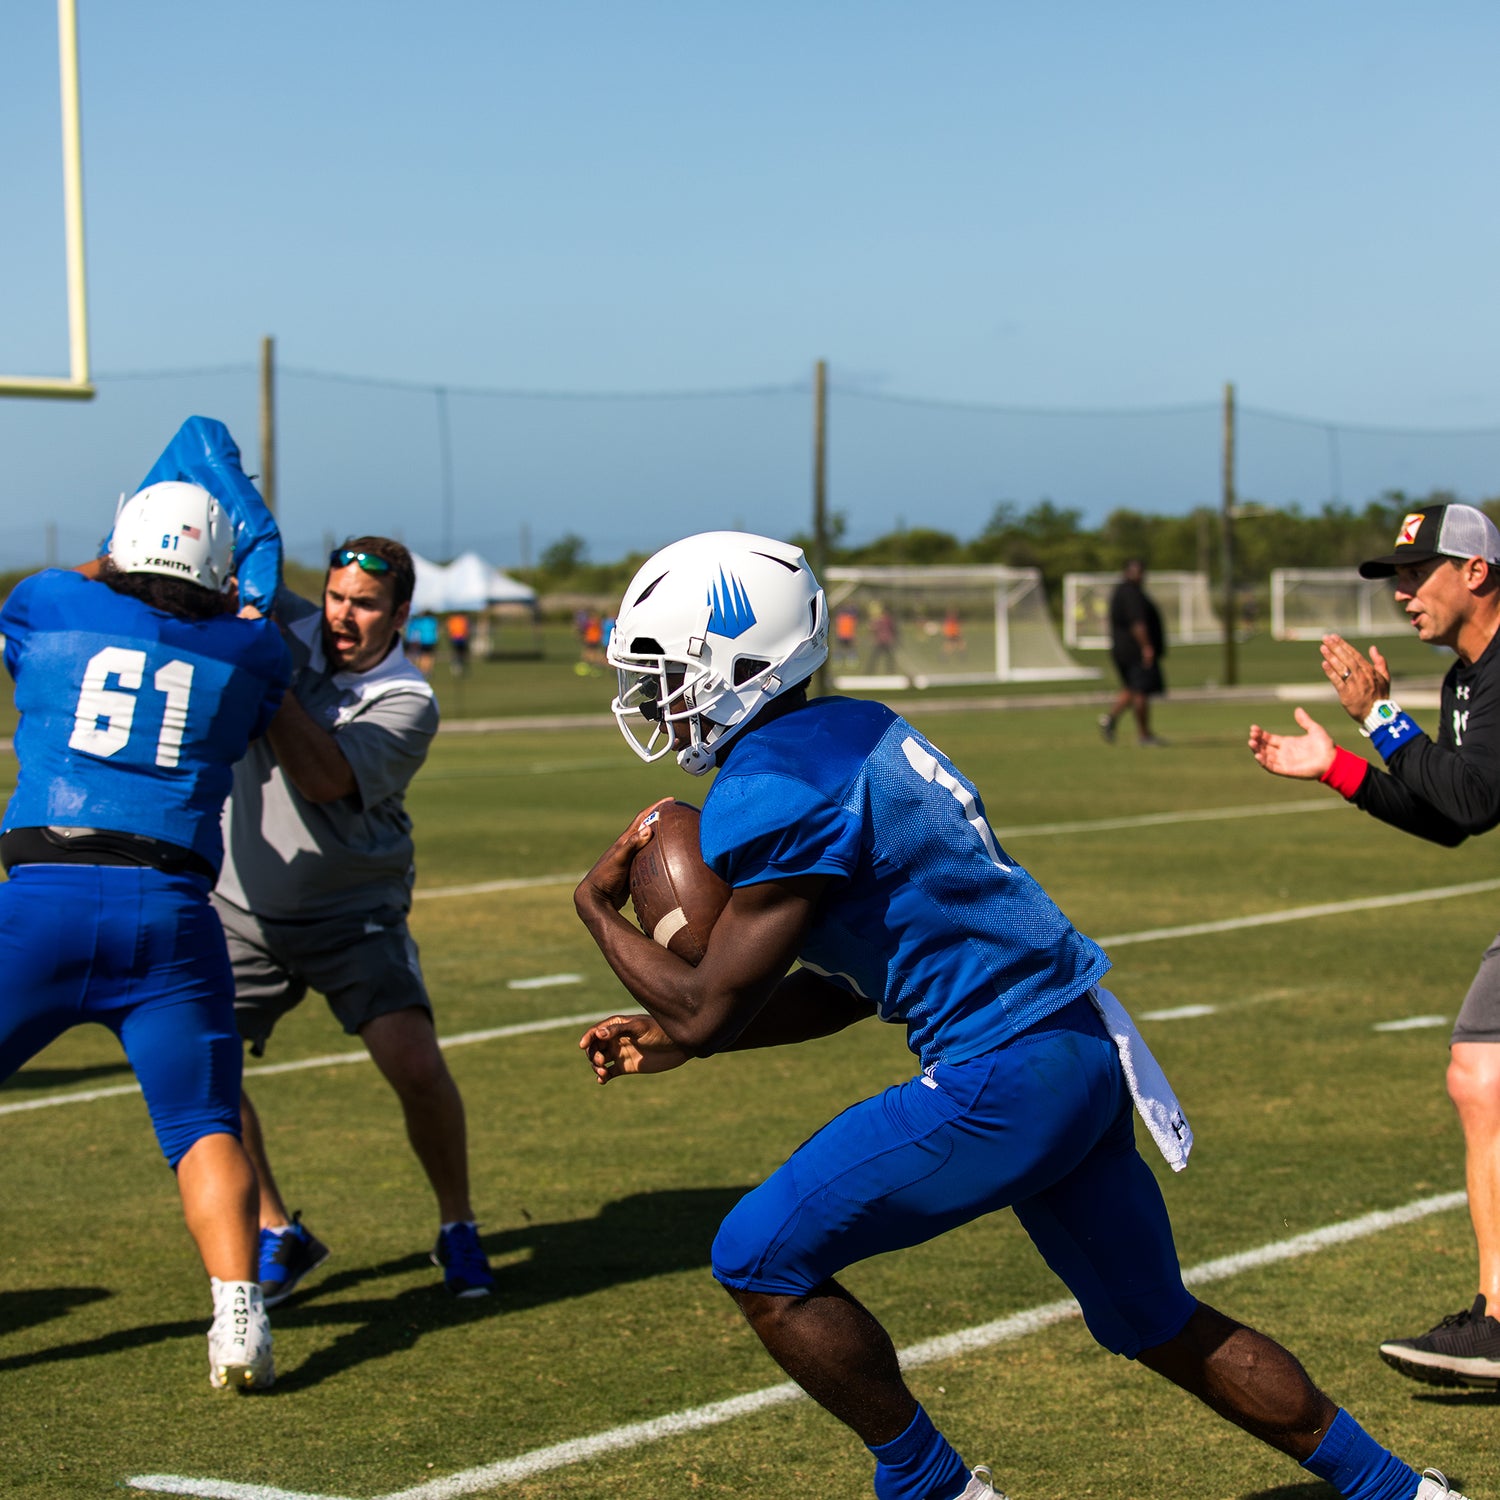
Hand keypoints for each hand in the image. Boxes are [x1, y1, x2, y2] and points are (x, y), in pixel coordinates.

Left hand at [574, 797, 672, 916]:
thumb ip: (632, 845)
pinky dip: (659, 856)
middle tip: (677, 815)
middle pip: (647, 828)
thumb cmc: (605, 877)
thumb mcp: (619, 859)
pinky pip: (650, 859)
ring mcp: (631, 859)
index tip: (670, 800)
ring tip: (676, 836)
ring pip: (649, 844)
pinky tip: (669, 861)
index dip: (656, 807)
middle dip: (661, 820)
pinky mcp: (633, 871)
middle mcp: (628, 847)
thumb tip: (648, 829)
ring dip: (661, 838)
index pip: (642, 818)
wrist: (596, 899)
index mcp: (625, 841)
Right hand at [579, 1013, 689, 1083]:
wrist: (679, 1046)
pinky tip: (602, 1080)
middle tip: (601, 1061)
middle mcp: (616, 1039)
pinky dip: (602, 1077)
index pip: (596, 1031)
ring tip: (603, 1073)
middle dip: (593, 1055)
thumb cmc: (660, 1031)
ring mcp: (620, 1053)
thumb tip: (598, 1034)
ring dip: (596, 1067)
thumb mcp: (639, 1028)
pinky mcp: (625, 1067)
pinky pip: (608, 1073)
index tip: (582, 1046)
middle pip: (594, 1047)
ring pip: (599, 1060)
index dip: (587, 1038)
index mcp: (617, 1026)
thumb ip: (619, 1029)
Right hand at [1248, 708, 1335, 780]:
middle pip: (1264, 747)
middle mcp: (1283, 752)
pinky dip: (1263, 762)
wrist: (1333, 760)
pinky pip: (1271, 767)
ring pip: (1265, 756)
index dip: (1260, 734)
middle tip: (1251, 735)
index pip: (1269, 738)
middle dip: (1256, 741)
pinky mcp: (1286, 770)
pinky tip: (1258, 755)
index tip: (1254, 728)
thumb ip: (1305, 721)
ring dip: (1257, 750)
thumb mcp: (1315, 729)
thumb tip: (1298, 709)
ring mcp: (1284, 762)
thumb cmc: (1325, 746)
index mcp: (1287, 743)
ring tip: (1251, 743)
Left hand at [1319, 635, 1390, 722]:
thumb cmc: (1380, 696)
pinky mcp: (1347, 694)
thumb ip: (1380, 662)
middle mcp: (1362, 675)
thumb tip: (1373, 648)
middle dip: (1336, 647)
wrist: (1378, 715)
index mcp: (1370, 670)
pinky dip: (1331, 672)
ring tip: (1322, 648)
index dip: (1343, 645)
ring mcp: (1355, 685)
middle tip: (1326, 638)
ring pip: (1342, 668)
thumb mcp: (1385, 677)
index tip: (1334, 637)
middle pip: (1347, 658)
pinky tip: (1324, 664)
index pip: (1354, 654)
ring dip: (1332, 657)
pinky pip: (1338, 681)